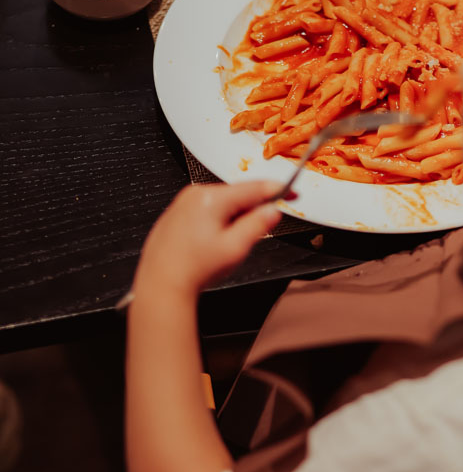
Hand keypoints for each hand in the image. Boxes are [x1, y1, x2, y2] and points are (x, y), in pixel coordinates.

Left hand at [134, 182, 285, 297]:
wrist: (160, 283)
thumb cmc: (193, 269)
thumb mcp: (235, 249)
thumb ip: (257, 225)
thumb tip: (272, 210)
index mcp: (211, 199)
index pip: (254, 188)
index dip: (277, 190)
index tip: (292, 192)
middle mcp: (195, 194)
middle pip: (237, 195)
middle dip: (250, 211)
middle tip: (251, 237)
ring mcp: (183, 202)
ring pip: (222, 203)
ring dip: (233, 218)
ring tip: (224, 247)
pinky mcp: (177, 213)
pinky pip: (206, 210)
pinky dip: (217, 222)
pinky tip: (211, 245)